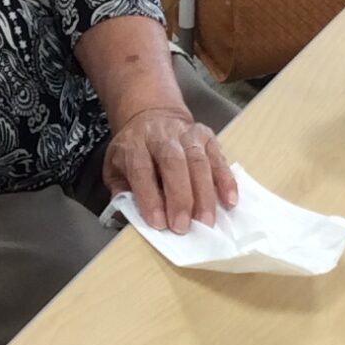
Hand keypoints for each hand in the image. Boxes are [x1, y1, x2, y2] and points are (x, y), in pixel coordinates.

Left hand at [104, 105, 236, 230]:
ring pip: (198, 162)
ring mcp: (187, 135)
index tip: (158, 223)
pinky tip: (229, 201)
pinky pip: (219, 159)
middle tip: (183, 226)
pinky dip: (225, 181)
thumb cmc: (134, 152)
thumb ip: (121, 193)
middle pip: (173, 163)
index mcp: (134, 144)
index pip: (142, 170)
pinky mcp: (207, 137)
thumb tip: (131, 219)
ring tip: (206, 221)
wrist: (151, 117)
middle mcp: (161, 136)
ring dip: (204, 194)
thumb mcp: (115, 169)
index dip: (150, 197)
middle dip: (180, 197)